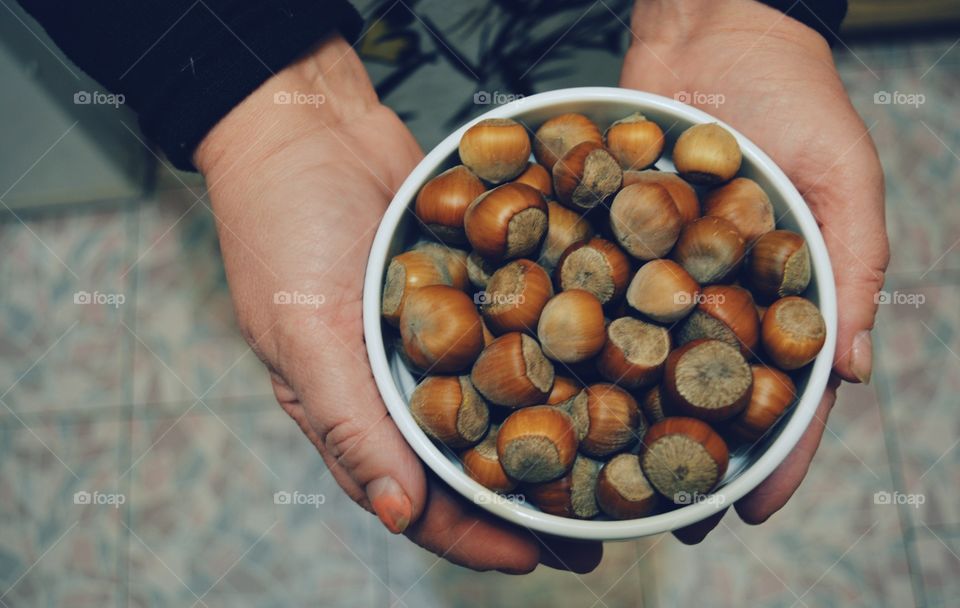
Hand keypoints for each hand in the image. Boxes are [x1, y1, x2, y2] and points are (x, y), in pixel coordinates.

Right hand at [195, 35, 600, 572]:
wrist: (308, 121)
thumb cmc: (284, 227)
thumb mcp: (304, 331)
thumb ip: (349, 422)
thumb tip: (398, 514)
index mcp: (355, 407)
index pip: (418, 495)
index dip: (474, 536)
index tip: (536, 559)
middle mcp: (403, 379)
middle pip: (474, 458)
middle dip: (530, 501)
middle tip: (599, 533)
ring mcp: (442, 332)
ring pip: (505, 399)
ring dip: (554, 433)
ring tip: (616, 468)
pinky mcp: (471, 284)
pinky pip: (518, 329)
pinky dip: (556, 353)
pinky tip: (605, 368)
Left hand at [620, 0, 888, 539]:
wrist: (711, 25)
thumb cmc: (795, 93)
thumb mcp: (842, 176)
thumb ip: (852, 267)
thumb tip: (852, 371)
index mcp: (781, 293)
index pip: (785, 391)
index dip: (774, 453)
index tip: (752, 512)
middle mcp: (714, 293)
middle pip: (703, 392)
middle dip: (690, 455)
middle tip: (668, 517)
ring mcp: (657, 269)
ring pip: (641, 357)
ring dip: (627, 416)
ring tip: (605, 474)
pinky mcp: (608, 236)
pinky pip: (593, 290)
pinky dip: (577, 334)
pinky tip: (555, 378)